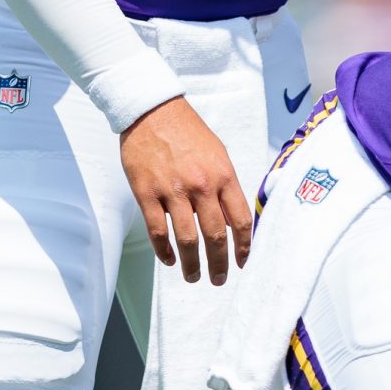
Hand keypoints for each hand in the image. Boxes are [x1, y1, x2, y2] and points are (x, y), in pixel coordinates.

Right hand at [119, 96, 251, 285]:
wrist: (152, 111)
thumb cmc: (188, 132)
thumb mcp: (218, 153)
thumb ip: (226, 185)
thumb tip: (233, 218)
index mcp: (223, 175)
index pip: (240, 220)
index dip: (243, 246)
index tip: (242, 262)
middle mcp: (201, 185)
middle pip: (215, 235)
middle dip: (219, 263)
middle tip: (219, 278)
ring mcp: (172, 191)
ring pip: (187, 239)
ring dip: (192, 264)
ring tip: (193, 276)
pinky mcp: (147, 193)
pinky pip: (158, 231)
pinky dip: (164, 251)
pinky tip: (169, 259)